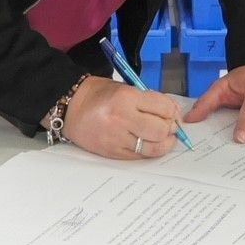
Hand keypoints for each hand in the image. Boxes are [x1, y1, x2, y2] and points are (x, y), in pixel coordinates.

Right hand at [60, 76, 182, 159]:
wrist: (71, 109)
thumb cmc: (100, 95)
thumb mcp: (126, 87)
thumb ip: (149, 99)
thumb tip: (173, 111)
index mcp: (126, 98)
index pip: (163, 108)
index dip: (173, 111)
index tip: (172, 112)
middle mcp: (121, 119)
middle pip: (160, 130)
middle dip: (170, 128)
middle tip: (169, 126)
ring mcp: (116, 139)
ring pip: (153, 148)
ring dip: (164, 143)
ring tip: (163, 137)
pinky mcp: (112, 153)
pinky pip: (140, 157)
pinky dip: (149, 151)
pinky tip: (150, 144)